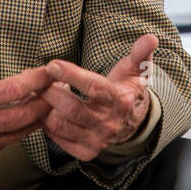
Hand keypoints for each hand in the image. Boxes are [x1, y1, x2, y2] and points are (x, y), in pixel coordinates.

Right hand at [0, 27, 52, 163]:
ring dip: (38, 115)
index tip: (50, 71)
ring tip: (51, 100)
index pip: (13, 90)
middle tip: (59, 86)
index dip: (36, 80)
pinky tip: (30, 116)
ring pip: (21, 130)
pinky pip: (10, 141)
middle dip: (47, 100)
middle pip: (26, 114)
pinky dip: (23, 128)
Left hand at [40, 34, 156, 160]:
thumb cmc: (128, 89)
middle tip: (39, 80)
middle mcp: (109, 123)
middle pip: (70, 108)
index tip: (52, 65)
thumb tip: (151, 37)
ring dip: (45, 108)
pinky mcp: (87, 151)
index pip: (92, 87)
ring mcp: (98, 139)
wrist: (133, 121)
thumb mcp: (136, 70)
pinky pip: (59, 139)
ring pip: (61, 125)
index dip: (70, 75)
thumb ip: (140, 53)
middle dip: (49, 92)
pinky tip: (49, 111)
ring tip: (43, 94)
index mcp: (120, 100)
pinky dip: (48, 125)